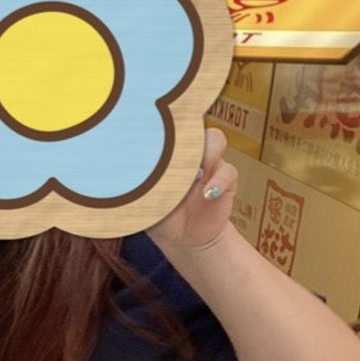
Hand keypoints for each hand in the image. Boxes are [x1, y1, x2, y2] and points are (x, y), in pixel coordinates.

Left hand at [149, 128, 238, 252]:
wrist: (184, 238)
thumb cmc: (159, 215)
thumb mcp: (147, 202)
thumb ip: (144, 185)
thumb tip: (131, 173)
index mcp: (166, 153)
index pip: (166, 128)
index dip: (164, 122)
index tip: (154, 123)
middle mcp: (188, 152)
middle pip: (192, 125)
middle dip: (185, 131)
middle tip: (174, 149)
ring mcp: (208, 163)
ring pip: (214, 139)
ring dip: (206, 150)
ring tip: (195, 172)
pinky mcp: (225, 179)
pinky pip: (228, 171)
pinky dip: (219, 181)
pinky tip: (207, 194)